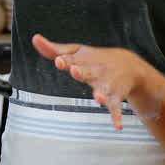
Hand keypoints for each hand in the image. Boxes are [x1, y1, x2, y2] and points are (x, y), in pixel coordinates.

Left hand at [32, 34, 161, 128]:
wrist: (130, 65)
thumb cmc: (96, 58)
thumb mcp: (76, 51)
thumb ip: (55, 49)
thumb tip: (34, 39)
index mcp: (82, 61)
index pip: (71, 60)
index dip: (64, 61)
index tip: (58, 60)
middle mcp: (94, 71)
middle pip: (86, 72)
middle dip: (80, 72)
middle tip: (74, 71)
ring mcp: (105, 84)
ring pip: (102, 89)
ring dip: (100, 94)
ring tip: (98, 98)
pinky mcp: (115, 96)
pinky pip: (116, 107)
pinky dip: (117, 116)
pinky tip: (118, 126)